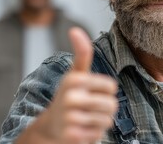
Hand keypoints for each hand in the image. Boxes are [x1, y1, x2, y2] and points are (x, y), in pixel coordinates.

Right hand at [16, 27, 117, 143]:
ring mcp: (70, 117)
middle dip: (106, 108)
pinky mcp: (72, 135)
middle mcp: (70, 97)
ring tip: (86, 117)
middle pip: (112, 105)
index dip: (107, 91)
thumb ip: (82, 53)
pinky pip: (98, 134)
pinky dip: (93, 133)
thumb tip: (75, 29)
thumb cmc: (68, 96)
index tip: (94, 91)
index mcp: (74, 80)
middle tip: (91, 107)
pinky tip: (81, 128)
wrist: (50, 126)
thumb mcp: (75, 74)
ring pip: (107, 120)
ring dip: (100, 121)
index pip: (111, 86)